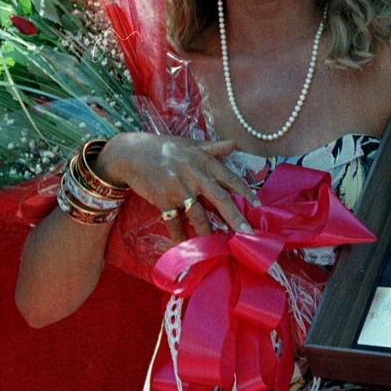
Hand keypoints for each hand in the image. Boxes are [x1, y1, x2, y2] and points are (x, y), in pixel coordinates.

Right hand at [98, 132, 257, 243]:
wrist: (131, 153)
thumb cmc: (163, 148)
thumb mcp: (190, 144)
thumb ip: (213, 147)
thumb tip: (234, 144)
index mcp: (204, 160)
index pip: (230, 177)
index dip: (245, 191)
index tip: (259, 205)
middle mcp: (194, 174)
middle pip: (219, 199)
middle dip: (235, 217)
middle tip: (247, 233)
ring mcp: (178, 187)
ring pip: (198, 215)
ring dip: (208, 232)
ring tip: (218, 246)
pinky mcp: (163, 199)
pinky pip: (174, 222)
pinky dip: (179, 236)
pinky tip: (184, 247)